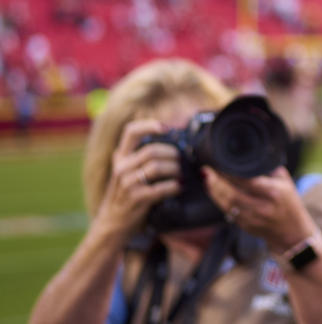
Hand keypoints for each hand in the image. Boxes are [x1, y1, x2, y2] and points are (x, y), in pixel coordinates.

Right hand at [94, 119, 181, 237]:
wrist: (111, 224)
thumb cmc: (126, 195)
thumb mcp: (127, 172)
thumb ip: (140, 158)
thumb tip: (171, 142)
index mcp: (121, 158)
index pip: (131, 132)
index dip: (149, 125)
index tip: (166, 127)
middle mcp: (121, 168)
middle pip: (151, 150)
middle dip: (172, 154)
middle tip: (181, 160)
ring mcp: (127, 183)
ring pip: (157, 167)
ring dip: (175, 170)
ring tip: (181, 174)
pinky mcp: (135, 198)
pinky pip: (161, 188)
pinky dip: (175, 186)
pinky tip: (179, 187)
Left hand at [203, 166, 316, 252]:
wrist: (292, 232)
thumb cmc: (290, 204)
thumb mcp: (286, 183)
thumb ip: (270, 171)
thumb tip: (253, 158)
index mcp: (273, 193)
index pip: (247, 182)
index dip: (231, 174)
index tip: (220, 165)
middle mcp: (262, 207)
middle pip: (233, 195)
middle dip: (216, 183)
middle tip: (206, 171)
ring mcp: (253, 219)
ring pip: (227, 205)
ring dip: (214, 193)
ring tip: (207, 180)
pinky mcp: (246, 227)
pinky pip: (228, 212)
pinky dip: (220, 202)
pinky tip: (215, 193)